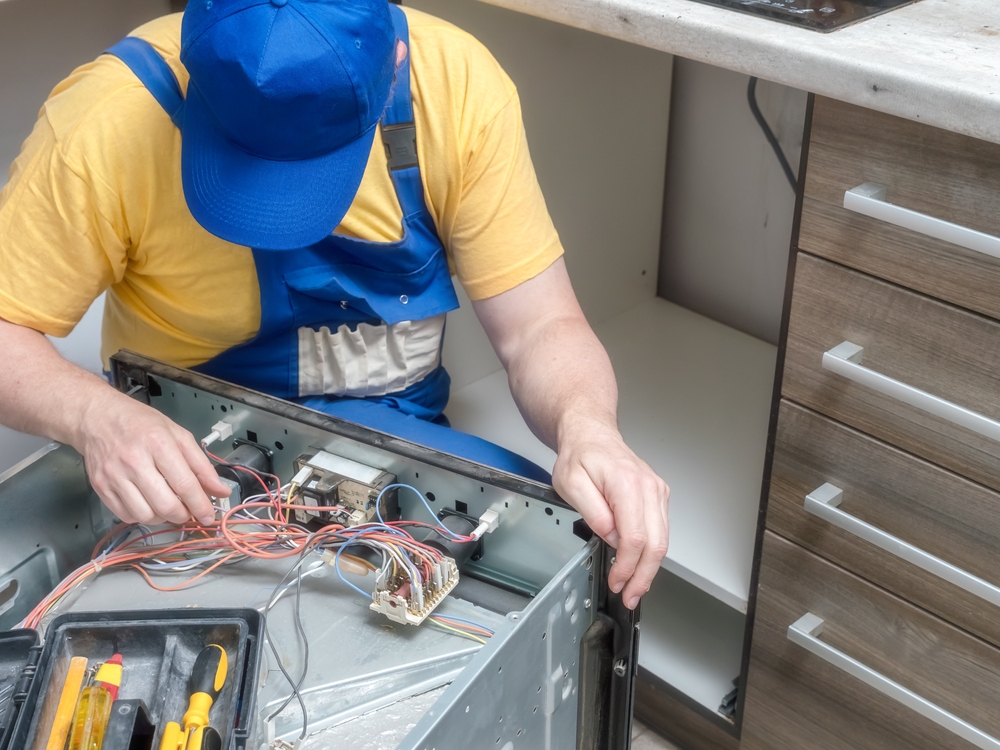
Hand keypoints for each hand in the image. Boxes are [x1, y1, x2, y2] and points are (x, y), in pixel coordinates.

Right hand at [73, 388, 229, 525]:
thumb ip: (201, 465)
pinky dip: (142, 516)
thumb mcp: (178, 435)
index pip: (185, 484)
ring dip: (163, 518)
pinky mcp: (100, 487)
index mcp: (158, 444)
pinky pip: (126, 515)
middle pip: (165, 505)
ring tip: (169, 507)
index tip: (208, 516)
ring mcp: (114, 476)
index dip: (200, 505)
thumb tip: (221, 491)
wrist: (97, 418)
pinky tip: (148, 504)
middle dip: (183, 515)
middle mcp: (134, 461)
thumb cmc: (141, 424)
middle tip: (189, 512)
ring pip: (145, 515)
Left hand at [552, 421, 668, 609]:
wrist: (591, 435)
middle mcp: (648, 487)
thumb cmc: (580, 456)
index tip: (617, 581)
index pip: (635, 536)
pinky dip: (652, 551)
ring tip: (635, 587)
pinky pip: (661, 530)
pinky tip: (640, 565)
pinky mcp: (658, 495)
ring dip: (650, 568)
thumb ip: (592, 511)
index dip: (627, 566)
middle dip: (643, 576)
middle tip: (630, 595)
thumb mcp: (570, 483)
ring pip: (663, 539)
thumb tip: (611, 535)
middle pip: (656, 543)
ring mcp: (657, 491)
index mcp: (626, 484)